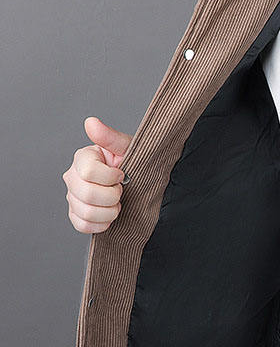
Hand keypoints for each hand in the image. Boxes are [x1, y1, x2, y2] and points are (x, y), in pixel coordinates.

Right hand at [62, 116, 131, 233]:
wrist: (140, 183)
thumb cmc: (134, 163)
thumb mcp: (128, 148)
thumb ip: (110, 137)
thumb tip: (91, 122)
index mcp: (83, 158)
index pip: (88, 171)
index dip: (111, 177)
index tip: (122, 175)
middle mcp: (73, 176)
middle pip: (87, 194)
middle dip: (112, 195)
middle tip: (121, 190)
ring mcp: (73, 196)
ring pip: (86, 211)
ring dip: (109, 211)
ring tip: (118, 203)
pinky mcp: (76, 214)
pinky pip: (82, 225)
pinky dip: (101, 224)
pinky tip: (110, 215)